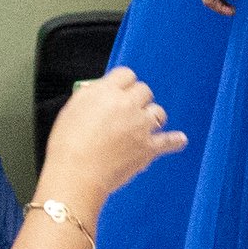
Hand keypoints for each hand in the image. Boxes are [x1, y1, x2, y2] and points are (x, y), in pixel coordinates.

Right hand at [41, 66, 183, 208]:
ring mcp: (141, 126)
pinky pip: (169, 141)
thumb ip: (91, 97)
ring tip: (145, 125)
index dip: (124, 84)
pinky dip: (175, 141)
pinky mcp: (149, 147)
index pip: (126, 74)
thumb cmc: (67, 145)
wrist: (76, 174)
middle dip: (137, 99)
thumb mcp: (72, 109)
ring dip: (152, 117)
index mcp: (106, 92)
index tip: (122, 90)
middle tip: (129, 110)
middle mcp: (127, 104)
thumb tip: (101, 93)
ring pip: (158, 112)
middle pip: (144, 90)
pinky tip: (180, 140)